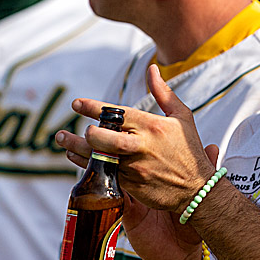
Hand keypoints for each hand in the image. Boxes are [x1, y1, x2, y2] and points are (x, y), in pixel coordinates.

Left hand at [54, 65, 217, 259]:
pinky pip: (103, 174)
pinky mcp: (130, 185)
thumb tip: (151, 69)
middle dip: (86, 132)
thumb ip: (163, 92)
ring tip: (62, 139)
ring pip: (99, 157)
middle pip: (104, 138)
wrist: (197, 190)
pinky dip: (88, 165)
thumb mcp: (182, 117)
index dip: (94, 107)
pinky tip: (76, 158)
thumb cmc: (189, 150)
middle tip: (76, 127)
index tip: (77, 104)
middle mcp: (141, 146)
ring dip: (77, 148)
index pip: (117, 114)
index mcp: (152, 126)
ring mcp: (134, 168)